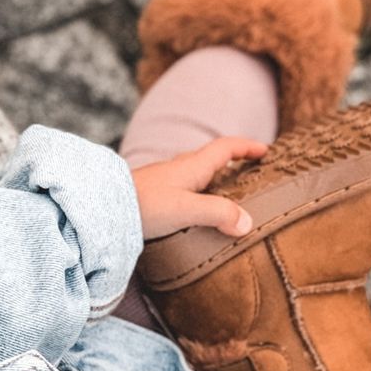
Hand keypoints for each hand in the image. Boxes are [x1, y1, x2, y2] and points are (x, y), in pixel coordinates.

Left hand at [130, 137, 267, 239]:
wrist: (104, 208)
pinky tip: (197, 211)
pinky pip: (185, 189)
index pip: (226, 147)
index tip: (265, 150)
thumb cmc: (144, 204)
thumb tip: (247, 223)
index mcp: (192, 166)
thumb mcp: (186, 209)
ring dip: (215, 178)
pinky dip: (199, 194)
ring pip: (197, 174)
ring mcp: (166, 181)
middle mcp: (180, 168)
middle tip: (251, 171)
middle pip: (212, 158)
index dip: (247, 147)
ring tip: (228, 195)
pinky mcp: (155, 196)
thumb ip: (218, 213)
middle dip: (234, 161)